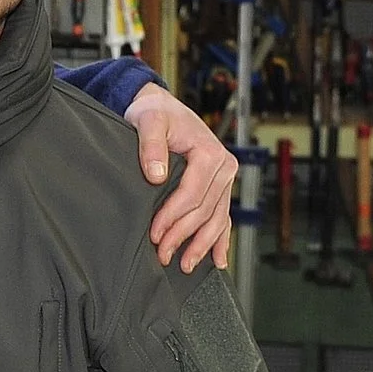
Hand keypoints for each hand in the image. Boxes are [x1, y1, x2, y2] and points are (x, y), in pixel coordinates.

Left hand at [125, 83, 236, 272]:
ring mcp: (224, 178)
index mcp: (210, 153)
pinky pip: (223, 216)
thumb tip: (156, 175)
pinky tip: (218, 259)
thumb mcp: (148, 121)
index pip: (192, 195)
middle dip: (183, 236)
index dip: (173, 217)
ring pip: (217, 219)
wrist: (160, 106)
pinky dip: (220, 239)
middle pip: (204, 211)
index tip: (155, 234)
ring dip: (202, 244)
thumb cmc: (154, 112)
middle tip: (163, 255)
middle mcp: (224, 167)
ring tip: (185, 265)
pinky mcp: (219, 186)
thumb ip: (151, 145)